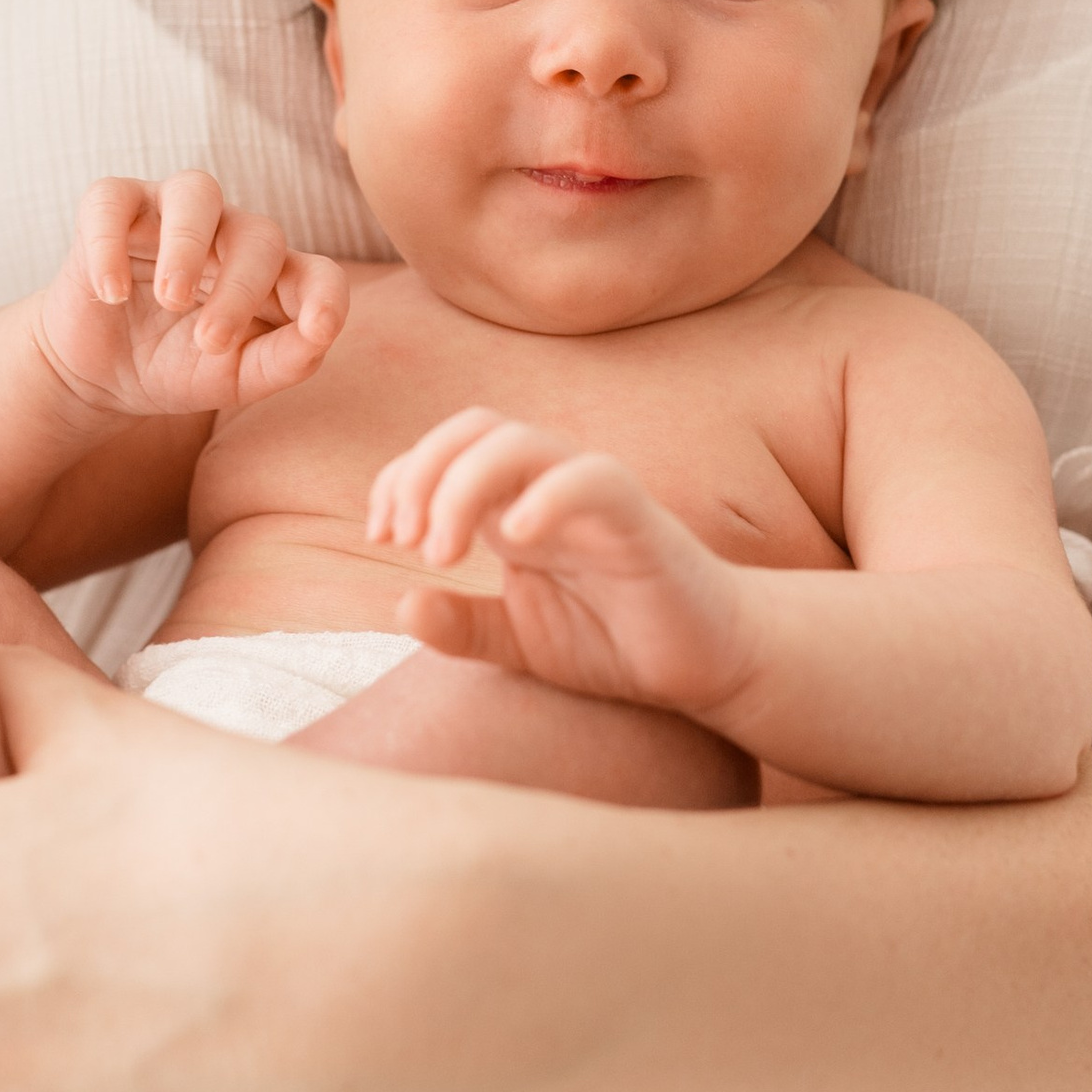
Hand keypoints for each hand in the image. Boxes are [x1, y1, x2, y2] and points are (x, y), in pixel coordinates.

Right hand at [36, 173, 347, 422]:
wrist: (102, 375)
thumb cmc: (179, 367)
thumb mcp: (233, 378)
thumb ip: (283, 361)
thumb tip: (320, 336)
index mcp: (272, 277)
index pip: (316, 272)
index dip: (326, 295)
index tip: (319, 330)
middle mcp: (230, 233)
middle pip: (259, 234)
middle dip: (241, 289)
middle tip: (210, 342)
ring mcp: (172, 212)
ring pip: (197, 192)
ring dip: (188, 244)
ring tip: (171, 299)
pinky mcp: (113, 208)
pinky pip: (114, 200)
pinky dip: (112, 242)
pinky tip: (112, 293)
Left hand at [373, 411, 754, 713]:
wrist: (708, 664)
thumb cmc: (615, 641)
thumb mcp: (519, 644)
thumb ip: (462, 628)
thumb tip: (400, 608)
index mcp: (516, 503)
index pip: (445, 451)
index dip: (399, 478)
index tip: (382, 535)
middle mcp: (550, 486)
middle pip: (474, 427)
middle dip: (420, 471)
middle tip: (402, 540)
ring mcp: (595, 496)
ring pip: (522, 442)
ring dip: (463, 485)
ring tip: (440, 552)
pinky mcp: (640, 519)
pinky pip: (593, 479)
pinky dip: (547, 496)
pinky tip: (514, 539)